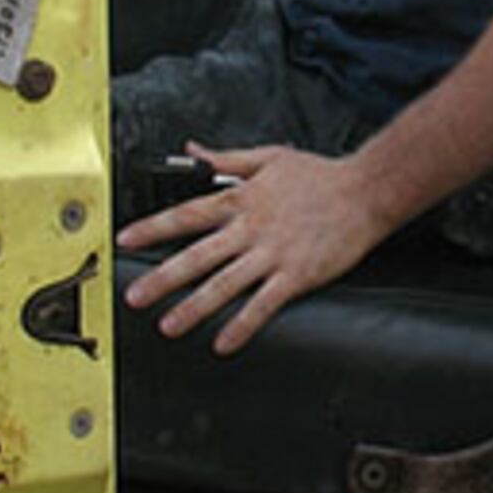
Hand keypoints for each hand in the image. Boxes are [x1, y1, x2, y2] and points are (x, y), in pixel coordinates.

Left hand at [116, 141, 394, 352]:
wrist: (367, 191)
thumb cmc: (320, 175)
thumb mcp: (269, 157)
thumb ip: (226, 159)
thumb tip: (192, 149)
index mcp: (241, 200)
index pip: (187, 215)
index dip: (152, 228)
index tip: (125, 240)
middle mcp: (252, 228)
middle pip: (197, 256)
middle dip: (162, 278)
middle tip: (135, 297)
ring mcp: (273, 253)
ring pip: (224, 284)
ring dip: (194, 308)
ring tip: (169, 326)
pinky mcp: (297, 274)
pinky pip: (263, 304)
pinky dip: (242, 325)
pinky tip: (223, 343)